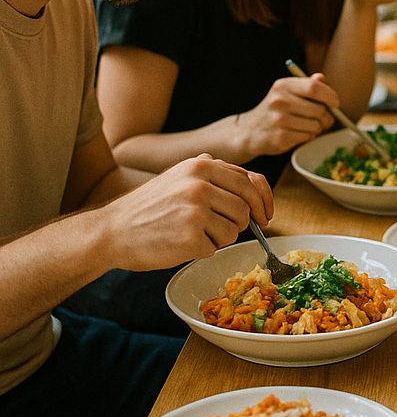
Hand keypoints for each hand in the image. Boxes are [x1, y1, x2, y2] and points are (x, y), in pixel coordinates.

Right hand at [100, 155, 274, 269]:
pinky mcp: (189, 237)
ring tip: (191, 233)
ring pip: (233, 230)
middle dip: (240, 222)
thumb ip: (216, 177)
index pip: (250, 181)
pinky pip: (214, 249)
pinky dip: (202, 251)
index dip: (263, 200)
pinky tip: (181, 244)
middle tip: (221, 230)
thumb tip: (255, 188)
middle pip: (245, 208)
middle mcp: (200, 183)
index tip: (265, 215)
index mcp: (202, 165)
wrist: (111, 231)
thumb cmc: (150, 207)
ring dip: (218, 238)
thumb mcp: (181, 177)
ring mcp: (195, 210)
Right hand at [236, 73, 339, 158]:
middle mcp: (279, 101)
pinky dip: (308, 137)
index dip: (330, 95)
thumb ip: (306, 85)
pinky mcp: (280, 137)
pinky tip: (298, 134)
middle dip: (327, 117)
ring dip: (317, 128)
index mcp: (283, 86)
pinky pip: (307, 137)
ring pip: (316, 125)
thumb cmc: (275, 110)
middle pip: (319, 110)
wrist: (249, 131)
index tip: (335, 103)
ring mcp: (278, 120)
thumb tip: (321, 78)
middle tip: (324, 120)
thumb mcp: (287, 92)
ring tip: (307, 126)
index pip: (314, 87)